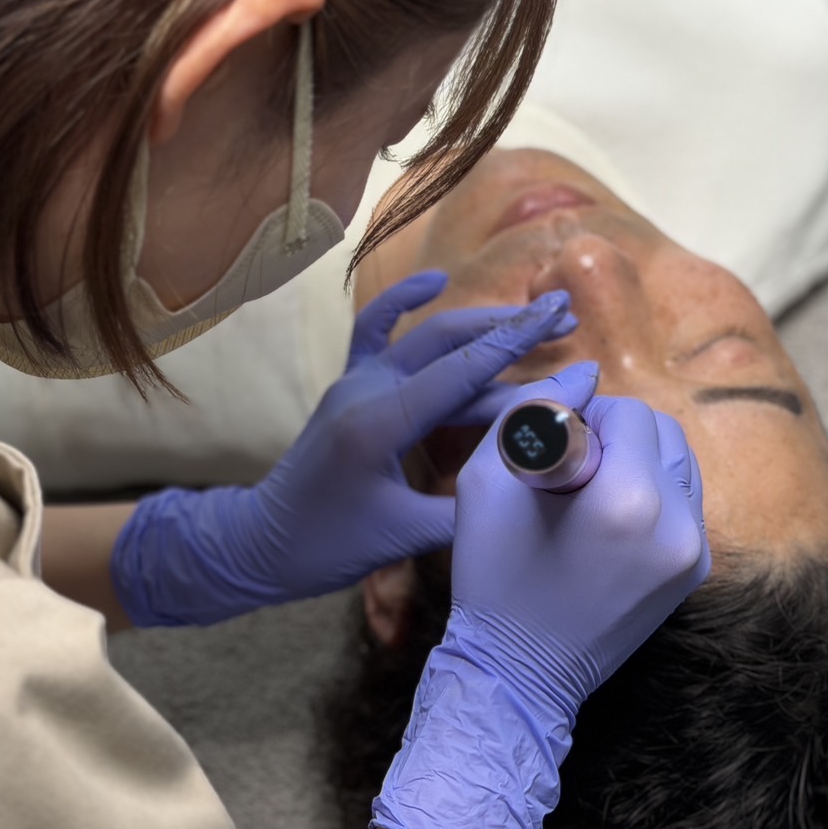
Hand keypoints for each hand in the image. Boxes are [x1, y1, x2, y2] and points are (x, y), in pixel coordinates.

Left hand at [110, 273, 576, 626]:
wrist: (261, 542)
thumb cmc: (328, 546)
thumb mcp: (405, 536)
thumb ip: (469, 508)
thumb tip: (529, 482)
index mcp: (381, 422)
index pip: (462, 371)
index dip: (520, 346)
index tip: (564, 324)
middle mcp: (367, 389)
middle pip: (449, 342)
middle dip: (511, 326)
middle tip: (566, 315)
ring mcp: (354, 383)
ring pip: (425, 337)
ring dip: (481, 323)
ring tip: (537, 315)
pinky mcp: (347, 387)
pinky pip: (374, 330)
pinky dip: (402, 301)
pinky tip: (435, 282)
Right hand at [372, 364, 709, 828]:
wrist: (516, 675)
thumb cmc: (491, 574)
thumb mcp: (488, 479)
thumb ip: (534, 410)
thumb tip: (584, 372)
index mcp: (631, 500)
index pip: (629, 412)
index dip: (584, 418)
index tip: (550, 451)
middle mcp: (680, 525)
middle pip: (665, 431)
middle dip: (616, 435)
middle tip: (567, 469)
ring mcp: (696, 555)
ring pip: (679, 464)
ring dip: (636, 461)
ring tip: (585, 496)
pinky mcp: (694, 575)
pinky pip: (683, 504)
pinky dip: (648, 495)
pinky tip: (603, 524)